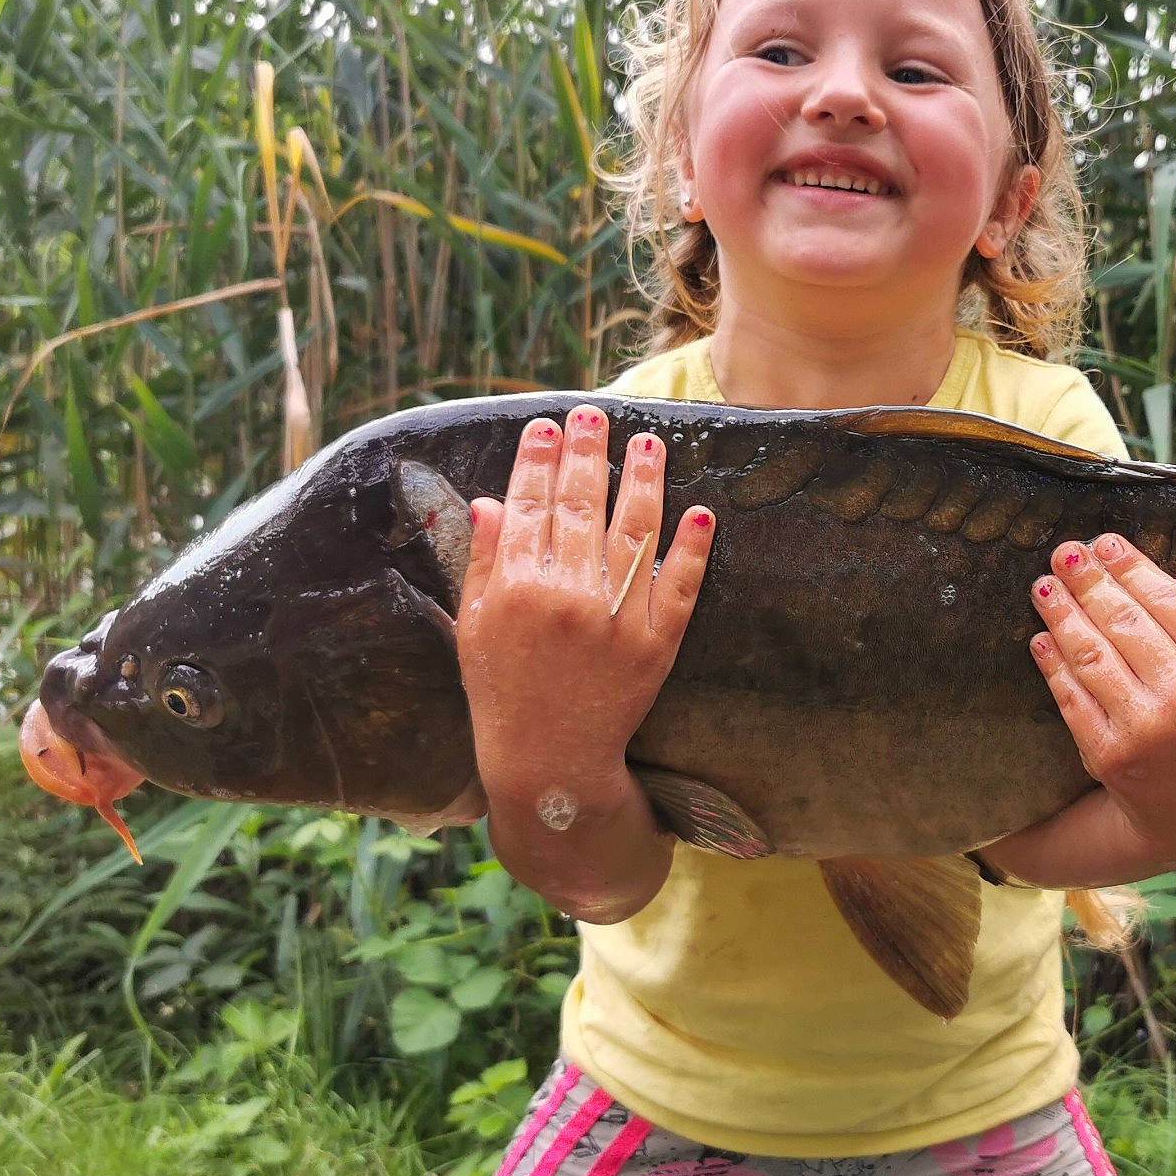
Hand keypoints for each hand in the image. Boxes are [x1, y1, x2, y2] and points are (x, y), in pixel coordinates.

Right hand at [457, 406, 713, 815]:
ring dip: (643, 482)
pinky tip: (700, 513)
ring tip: (649, 443)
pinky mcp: (656, 644)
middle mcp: (568, 597)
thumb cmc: (503, 692)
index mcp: (517, 589)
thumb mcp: (475, 627)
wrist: (548, 761)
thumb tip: (492, 500)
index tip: (548, 426)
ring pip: (634, 534)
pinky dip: (691, 549)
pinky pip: (679, 587)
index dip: (539, 461)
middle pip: (582, 507)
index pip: (531, 506)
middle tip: (595, 414)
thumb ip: (484, 562)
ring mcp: (616, 619)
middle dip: (588, 454)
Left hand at [1028, 532, 1175, 864]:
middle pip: (1124, 621)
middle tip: (1063, 553)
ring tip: (1043, 586)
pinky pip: (1073, 698)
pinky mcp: (1110, 753)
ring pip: (1092, 654)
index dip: (1130, 567)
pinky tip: (1040, 639)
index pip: (1168, 600)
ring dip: (1062, 615)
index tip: (1103, 542)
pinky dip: (1053, 666)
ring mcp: (1145, 727)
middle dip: (1087, 581)